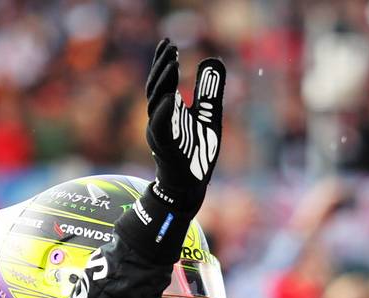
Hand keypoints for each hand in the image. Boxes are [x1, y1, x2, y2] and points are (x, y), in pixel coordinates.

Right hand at [144, 39, 226, 209]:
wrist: (189, 186)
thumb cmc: (195, 151)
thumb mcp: (208, 115)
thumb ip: (209, 90)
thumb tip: (213, 60)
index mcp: (167, 109)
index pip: (161, 80)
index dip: (162, 61)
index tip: (168, 42)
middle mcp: (158, 119)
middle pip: (155, 87)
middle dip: (162, 66)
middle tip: (170, 46)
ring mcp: (159, 133)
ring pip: (156, 104)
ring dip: (163, 83)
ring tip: (172, 63)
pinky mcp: (165, 149)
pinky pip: (161, 128)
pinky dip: (164, 112)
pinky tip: (170, 98)